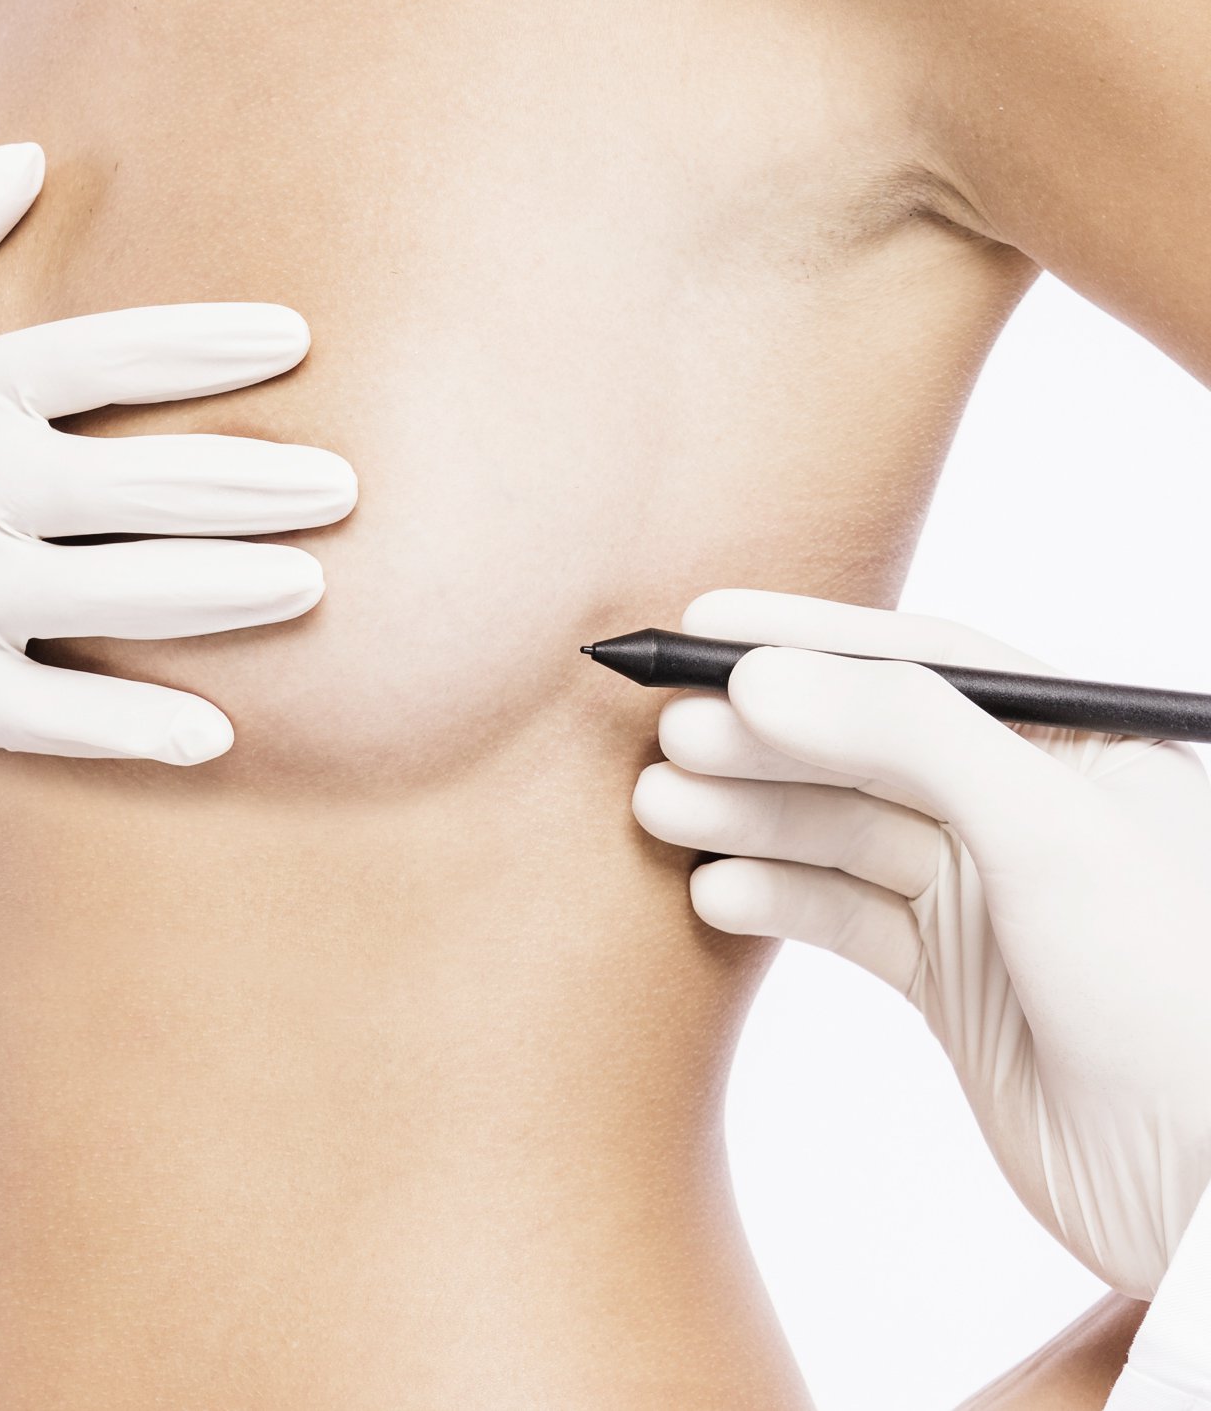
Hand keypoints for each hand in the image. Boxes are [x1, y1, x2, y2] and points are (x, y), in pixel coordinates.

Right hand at [0, 144, 355, 834]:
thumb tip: (25, 157)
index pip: (94, 359)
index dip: (199, 347)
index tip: (294, 339)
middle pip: (135, 484)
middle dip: (249, 481)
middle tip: (346, 485)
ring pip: (116, 596)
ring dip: (222, 591)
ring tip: (311, 585)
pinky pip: (52, 714)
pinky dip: (131, 729)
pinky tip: (217, 736)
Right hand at [631, 587, 1210, 1298]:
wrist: (1208, 1191)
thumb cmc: (1177, 990)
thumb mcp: (1049, 828)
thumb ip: (908, 733)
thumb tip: (760, 675)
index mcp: (1075, 743)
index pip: (920, 661)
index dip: (807, 639)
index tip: (704, 626)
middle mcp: (1023, 807)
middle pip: (861, 747)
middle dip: (759, 738)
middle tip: (668, 737)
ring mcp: (982, 895)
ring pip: (837, 831)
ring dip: (747, 818)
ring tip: (660, 808)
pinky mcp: (948, 978)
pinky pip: (840, 917)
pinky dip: (776, 900)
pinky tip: (718, 894)